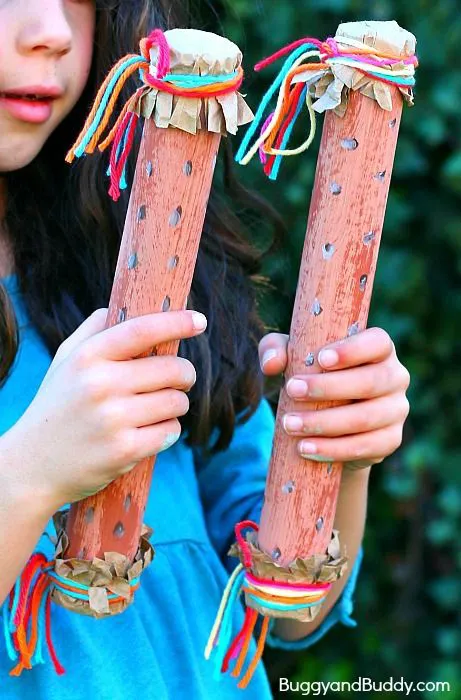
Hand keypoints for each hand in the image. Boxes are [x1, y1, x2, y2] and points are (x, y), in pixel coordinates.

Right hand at [5, 308, 206, 509]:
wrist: (33, 465)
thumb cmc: (57, 406)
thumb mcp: (65, 361)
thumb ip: (94, 330)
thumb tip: (128, 306)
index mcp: (88, 357)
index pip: (142, 330)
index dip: (176, 322)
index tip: (199, 320)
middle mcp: (100, 385)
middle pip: (173, 369)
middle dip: (185, 374)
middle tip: (180, 380)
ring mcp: (112, 419)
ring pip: (177, 402)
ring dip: (175, 405)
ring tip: (155, 410)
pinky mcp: (124, 451)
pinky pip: (171, 431)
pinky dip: (168, 431)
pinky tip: (148, 432)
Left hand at [258, 327, 409, 469]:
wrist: (328, 423)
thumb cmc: (311, 377)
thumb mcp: (291, 359)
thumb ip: (276, 351)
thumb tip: (272, 365)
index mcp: (379, 349)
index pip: (378, 342)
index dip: (353, 350)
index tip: (321, 359)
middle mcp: (395, 377)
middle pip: (371, 381)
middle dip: (328, 388)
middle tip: (292, 391)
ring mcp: (397, 410)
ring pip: (365, 418)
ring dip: (325, 423)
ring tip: (290, 425)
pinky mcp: (390, 440)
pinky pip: (366, 446)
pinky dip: (334, 449)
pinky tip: (306, 448)